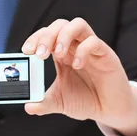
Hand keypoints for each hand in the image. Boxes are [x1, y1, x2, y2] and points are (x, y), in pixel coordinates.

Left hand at [21, 18, 136, 135]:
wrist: (110, 110)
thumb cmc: (86, 101)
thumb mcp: (60, 103)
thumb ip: (44, 103)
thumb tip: (28, 107)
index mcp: (62, 54)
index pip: (46, 34)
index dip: (35, 38)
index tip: (26, 51)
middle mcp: (75, 47)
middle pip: (60, 25)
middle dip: (47, 36)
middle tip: (40, 54)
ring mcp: (91, 49)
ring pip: (77, 25)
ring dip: (64, 36)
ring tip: (58, 53)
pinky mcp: (106, 55)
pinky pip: (94, 42)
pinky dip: (83, 50)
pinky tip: (77, 65)